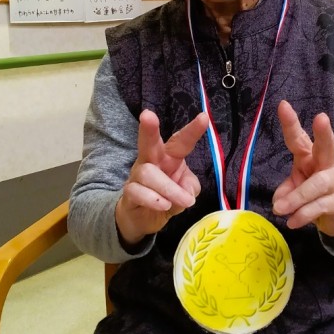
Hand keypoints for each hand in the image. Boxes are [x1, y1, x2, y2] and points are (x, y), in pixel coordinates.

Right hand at [115, 109, 208, 246]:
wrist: (143, 217)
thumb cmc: (168, 196)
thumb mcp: (187, 191)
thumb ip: (191, 187)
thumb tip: (186, 192)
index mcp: (169, 156)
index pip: (181, 141)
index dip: (192, 130)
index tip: (204, 117)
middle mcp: (151, 160)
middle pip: (148, 142)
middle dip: (149, 129)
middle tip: (148, 115)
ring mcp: (138, 175)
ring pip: (148, 173)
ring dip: (169, 189)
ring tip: (183, 201)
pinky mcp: (129, 192)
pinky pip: (137, 191)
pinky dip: (154, 200)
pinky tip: (164, 206)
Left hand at [272, 100, 333, 244]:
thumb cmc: (316, 193)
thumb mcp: (297, 188)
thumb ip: (286, 191)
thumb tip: (278, 202)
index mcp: (312, 155)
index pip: (301, 138)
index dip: (292, 123)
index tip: (283, 105)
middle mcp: (328, 163)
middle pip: (328, 146)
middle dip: (324, 132)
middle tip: (321, 118)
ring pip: (318, 184)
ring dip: (297, 197)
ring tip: (280, 209)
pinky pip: (321, 206)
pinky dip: (304, 214)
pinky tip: (292, 222)